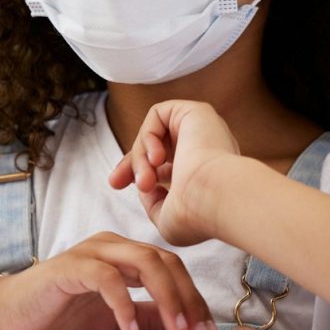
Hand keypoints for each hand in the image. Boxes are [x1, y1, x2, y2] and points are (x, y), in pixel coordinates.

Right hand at [0, 232, 217, 329]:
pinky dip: (123, 302)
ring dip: (166, 296)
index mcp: (127, 255)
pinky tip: (129, 328)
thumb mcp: (115, 319)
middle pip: (166, 262)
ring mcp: (92, 252)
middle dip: (187, 298)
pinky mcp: (70, 266)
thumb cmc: (60, 316)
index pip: (173, 270)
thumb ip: (148, 314)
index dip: (194, 299)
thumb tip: (187, 325)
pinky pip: (106, 277)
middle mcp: (114, 246)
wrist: (6, 318)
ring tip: (175, 328)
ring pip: (145, 262)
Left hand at [109, 100, 239, 246]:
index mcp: (207, 172)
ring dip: (140, 157)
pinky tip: (156, 158)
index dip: (141, 171)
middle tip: (116, 182)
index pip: (169, 164)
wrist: (213, 196)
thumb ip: (154, 203)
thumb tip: (146, 186)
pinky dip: (148, 135)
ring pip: (156, 133)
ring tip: (145, 181)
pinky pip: (158, 115)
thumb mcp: (168, 218)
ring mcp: (205, 129)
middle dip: (132, 163)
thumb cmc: (197, 214)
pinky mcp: (198, 111)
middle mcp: (208, 148)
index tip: (118, 185)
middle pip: (159, 145)